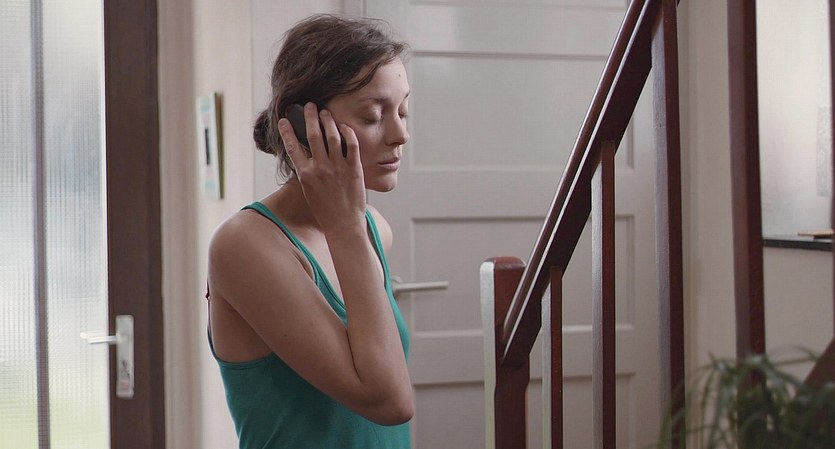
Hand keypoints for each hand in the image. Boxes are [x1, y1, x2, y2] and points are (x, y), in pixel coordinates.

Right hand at [279, 103, 365, 231]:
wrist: (343, 224)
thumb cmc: (325, 210)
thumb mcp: (309, 190)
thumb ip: (307, 171)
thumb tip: (305, 153)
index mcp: (305, 174)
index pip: (293, 147)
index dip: (287, 131)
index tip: (284, 120)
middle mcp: (320, 168)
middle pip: (313, 135)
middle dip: (310, 117)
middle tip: (309, 105)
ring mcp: (338, 168)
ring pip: (333, 136)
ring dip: (328, 121)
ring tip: (326, 113)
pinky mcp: (354, 169)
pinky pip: (352, 145)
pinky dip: (348, 133)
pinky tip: (344, 127)